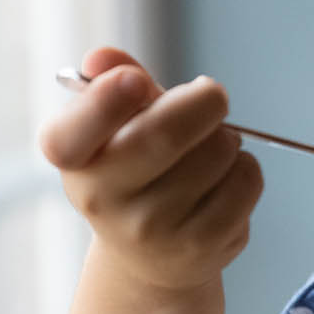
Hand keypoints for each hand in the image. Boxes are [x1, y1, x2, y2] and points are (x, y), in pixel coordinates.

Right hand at [38, 46, 261, 291]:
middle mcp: (101, 200)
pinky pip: (245, 180)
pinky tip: (225, 179)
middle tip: (212, 97)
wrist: (153, 255)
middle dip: (204, 101)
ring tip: (209, 151)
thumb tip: (102, 58)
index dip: (103, 102)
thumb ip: (113, 84)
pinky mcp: (200, 245)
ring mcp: (150, 229)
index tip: (136, 81)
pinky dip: (246, 167)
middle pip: (163, 134)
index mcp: (73, 161)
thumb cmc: (137, 169)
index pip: (67, 137)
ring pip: (216, 152)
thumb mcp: (116, 127)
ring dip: (226, 138)